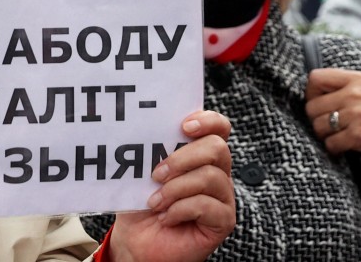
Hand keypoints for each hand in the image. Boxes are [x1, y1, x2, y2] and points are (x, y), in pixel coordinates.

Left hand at [105, 111, 235, 261]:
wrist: (137, 240)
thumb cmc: (141, 201)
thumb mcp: (142, 171)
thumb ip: (150, 150)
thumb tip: (143, 130)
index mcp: (200, 154)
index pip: (219, 127)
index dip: (207, 121)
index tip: (184, 126)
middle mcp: (218, 172)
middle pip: (217, 148)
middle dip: (182, 158)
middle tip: (156, 174)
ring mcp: (222, 196)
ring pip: (210, 177)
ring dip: (175, 188)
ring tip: (155, 201)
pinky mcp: (223, 220)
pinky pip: (207, 205)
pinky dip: (180, 209)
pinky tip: (166, 217)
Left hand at [306, 68, 360, 161]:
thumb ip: (343, 85)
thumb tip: (310, 93)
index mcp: (355, 79)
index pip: (315, 78)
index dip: (311, 93)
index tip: (319, 103)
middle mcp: (354, 94)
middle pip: (311, 107)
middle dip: (316, 119)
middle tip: (329, 125)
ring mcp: (357, 115)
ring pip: (318, 126)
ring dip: (324, 135)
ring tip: (337, 135)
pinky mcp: (359, 135)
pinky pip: (330, 143)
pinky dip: (334, 148)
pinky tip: (343, 146)